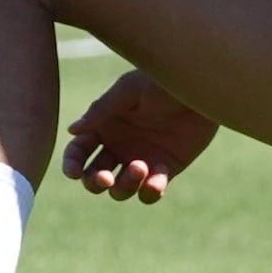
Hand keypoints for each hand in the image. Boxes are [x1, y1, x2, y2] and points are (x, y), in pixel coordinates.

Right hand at [61, 68, 220, 202]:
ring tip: (140, 167)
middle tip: (106, 179)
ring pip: (121, 190)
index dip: (72, 165)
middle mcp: (118, 147)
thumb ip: (101, 110)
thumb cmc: (161, 81)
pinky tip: (156, 181)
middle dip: (95, 183)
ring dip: (124, 186)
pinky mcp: (165, 169)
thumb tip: (72, 130)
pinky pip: (151, 191)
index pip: (78, 152)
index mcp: (104, 127)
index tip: (74, 173)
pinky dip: (151, 191)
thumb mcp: (129, 90)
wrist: (199, 88)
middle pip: (94, 178)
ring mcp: (141, 161)